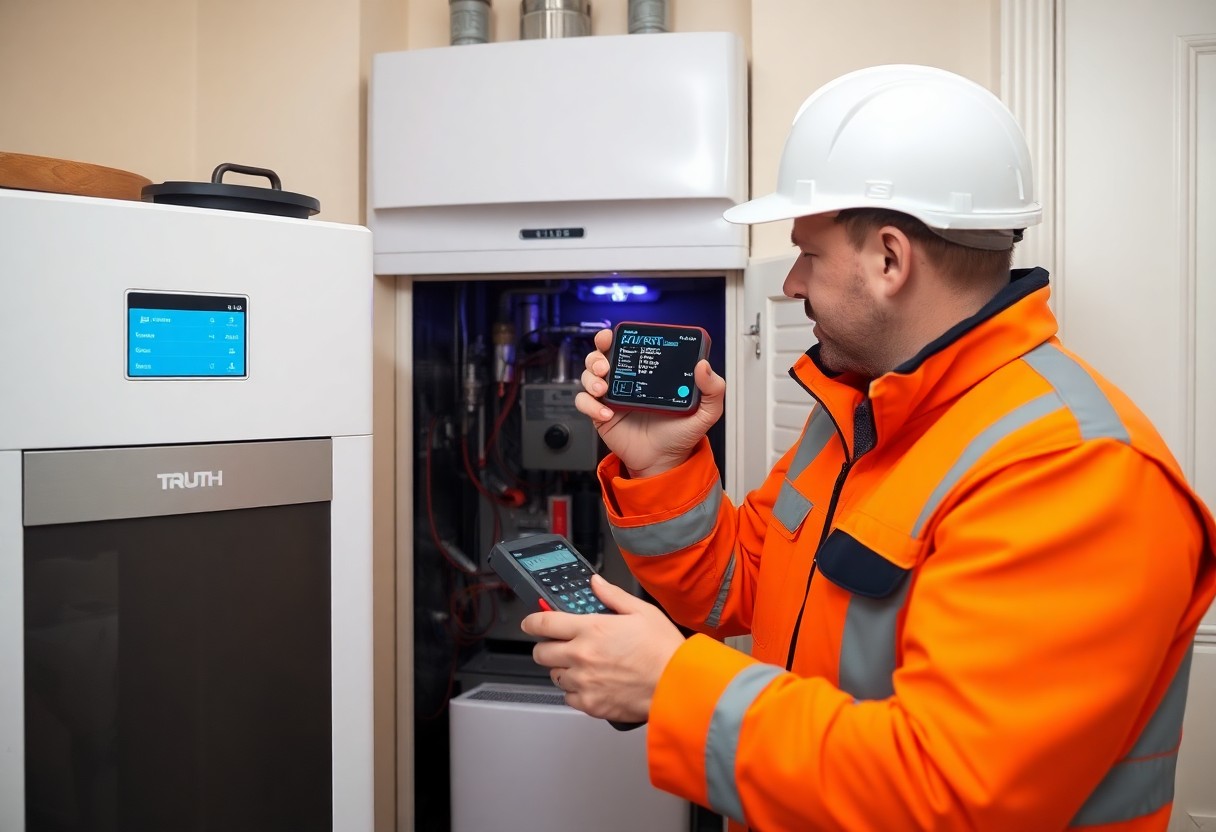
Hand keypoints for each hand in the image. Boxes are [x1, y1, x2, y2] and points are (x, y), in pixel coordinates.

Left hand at [521, 574, 685, 723]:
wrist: (678, 686)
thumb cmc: (664, 650)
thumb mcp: (641, 611)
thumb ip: (612, 596)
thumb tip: (596, 583)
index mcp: (591, 629)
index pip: (543, 623)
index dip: (532, 621)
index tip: (531, 623)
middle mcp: (581, 656)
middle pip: (541, 652)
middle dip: (546, 646)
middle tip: (560, 644)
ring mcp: (584, 682)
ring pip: (554, 676)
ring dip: (562, 669)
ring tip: (582, 665)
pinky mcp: (591, 704)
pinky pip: (568, 698)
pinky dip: (575, 691)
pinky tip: (591, 683)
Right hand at [574, 328, 725, 476]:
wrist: (663, 461)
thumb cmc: (681, 435)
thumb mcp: (705, 412)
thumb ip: (713, 389)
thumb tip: (704, 366)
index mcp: (647, 372)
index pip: (627, 346)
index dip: (615, 337)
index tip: (614, 336)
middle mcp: (626, 380)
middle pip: (600, 356)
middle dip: (597, 355)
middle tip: (606, 365)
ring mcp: (612, 396)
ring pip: (587, 376)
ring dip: (591, 378)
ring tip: (604, 389)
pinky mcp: (600, 414)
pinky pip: (584, 403)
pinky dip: (590, 406)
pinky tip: (606, 413)